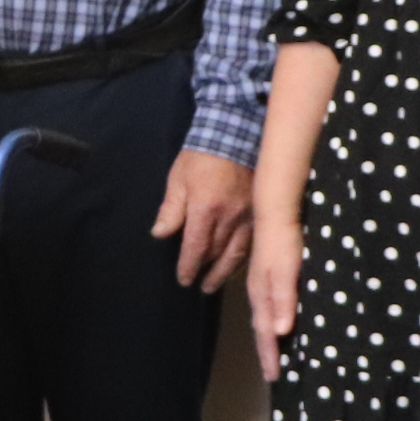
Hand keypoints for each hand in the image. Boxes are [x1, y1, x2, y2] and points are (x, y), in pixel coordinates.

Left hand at [150, 150, 255, 292]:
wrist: (236, 134)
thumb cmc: (201, 156)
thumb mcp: (178, 178)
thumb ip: (171, 209)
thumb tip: (160, 234)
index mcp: (206, 208)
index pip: (196, 247)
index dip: (188, 266)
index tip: (183, 279)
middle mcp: (230, 217)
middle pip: (216, 253)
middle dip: (205, 271)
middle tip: (198, 285)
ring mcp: (248, 216)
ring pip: (237, 252)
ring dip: (224, 271)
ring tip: (214, 284)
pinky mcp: (260, 212)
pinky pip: (251, 242)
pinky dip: (242, 257)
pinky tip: (235, 265)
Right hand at [246, 209, 303, 379]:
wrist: (276, 212)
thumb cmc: (284, 243)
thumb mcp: (286, 273)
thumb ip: (284, 300)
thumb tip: (281, 333)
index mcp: (264, 296)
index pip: (266, 333)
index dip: (270, 355)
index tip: (273, 377)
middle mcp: (261, 293)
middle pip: (263, 329)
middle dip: (267, 352)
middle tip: (272, 375)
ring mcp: (264, 284)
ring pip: (265, 318)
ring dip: (269, 339)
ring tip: (274, 355)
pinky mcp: (270, 276)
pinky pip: (269, 306)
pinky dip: (274, 320)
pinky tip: (281, 322)